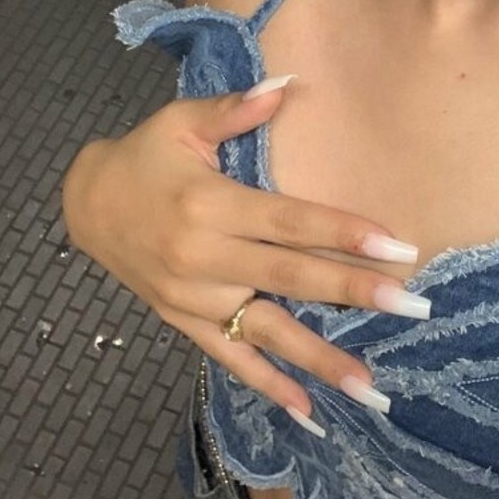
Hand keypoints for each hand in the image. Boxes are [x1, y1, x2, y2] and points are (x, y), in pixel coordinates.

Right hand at [61, 82, 422, 425]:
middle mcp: (204, 258)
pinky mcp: (185, 323)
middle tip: (410, 307)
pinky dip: (269, 386)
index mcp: (210, 205)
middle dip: (353, 292)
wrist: (87, 204)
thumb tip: (286, 86)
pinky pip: (232, 358)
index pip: (289, 222)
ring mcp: (194, 298)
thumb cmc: (146, 156)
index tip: (396, 247)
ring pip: (267, 331)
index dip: (343, 233)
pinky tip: (311, 412)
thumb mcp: (182, 121)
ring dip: (320, 358)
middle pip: (290, 277)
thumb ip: (234, 109)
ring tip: (371, 386)